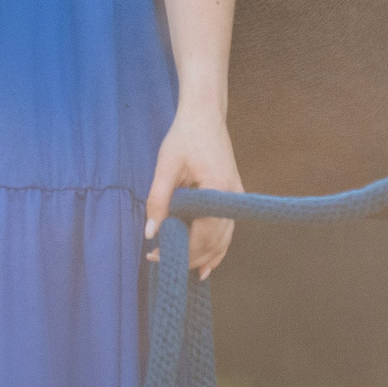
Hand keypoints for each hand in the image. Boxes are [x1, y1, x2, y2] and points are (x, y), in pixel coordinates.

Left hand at [142, 102, 242, 279]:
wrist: (206, 115)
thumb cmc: (184, 137)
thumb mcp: (166, 165)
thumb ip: (158, 200)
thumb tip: (150, 234)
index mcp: (217, 190)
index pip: (202, 234)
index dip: (181, 251)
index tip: (156, 255)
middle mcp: (232, 199)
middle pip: (215, 242)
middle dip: (190, 257)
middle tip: (163, 263)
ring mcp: (236, 199)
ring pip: (224, 240)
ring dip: (205, 257)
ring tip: (183, 270)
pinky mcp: (234, 197)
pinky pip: (227, 230)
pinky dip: (217, 248)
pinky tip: (207, 263)